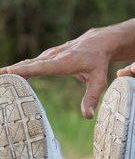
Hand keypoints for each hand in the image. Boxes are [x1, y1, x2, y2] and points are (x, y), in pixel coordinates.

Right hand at [0, 29, 114, 118]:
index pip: (41, 66)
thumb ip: (92, 97)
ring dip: (13, 70)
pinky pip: (31, 63)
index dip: (24, 70)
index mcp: (64, 61)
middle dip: (11, 72)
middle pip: (29, 65)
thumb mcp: (99, 79)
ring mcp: (50, 54)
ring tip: (0, 78)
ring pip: (28, 63)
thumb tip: (88, 116)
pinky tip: (9, 75)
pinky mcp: (48, 56)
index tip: (7, 72)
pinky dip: (19, 68)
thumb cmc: (99, 61)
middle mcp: (54, 56)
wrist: (100, 41)